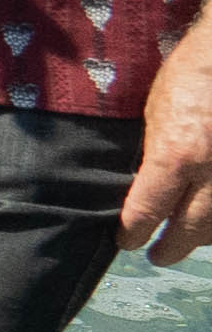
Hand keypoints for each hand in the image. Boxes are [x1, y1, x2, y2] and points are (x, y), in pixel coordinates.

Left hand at [136, 17, 211, 269]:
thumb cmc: (190, 75)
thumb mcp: (155, 114)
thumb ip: (154, 154)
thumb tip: (144, 185)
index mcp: (176, 156)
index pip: (148, 212)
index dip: (134, 232)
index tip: (127, 240)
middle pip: (192, 229)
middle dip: (172, 247)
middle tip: (158, 256)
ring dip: (205, 237)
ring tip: (190, 241)